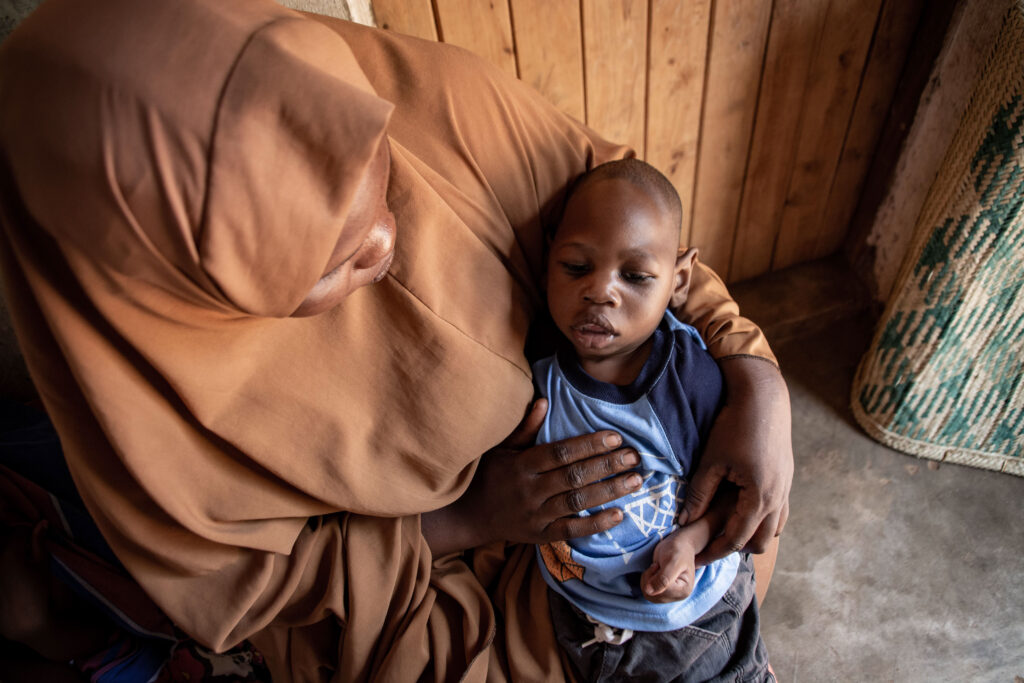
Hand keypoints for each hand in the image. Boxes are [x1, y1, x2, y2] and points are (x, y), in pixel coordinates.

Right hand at [422, 398, 643, 555]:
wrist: (469, 515)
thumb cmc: (489, 475)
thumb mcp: (501, 448)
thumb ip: (525, 428)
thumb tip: (544, 401)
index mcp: (521, 465)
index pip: (560, 453)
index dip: (588, 445)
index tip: (615, 438)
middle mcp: (529, 490)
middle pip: (574, 476)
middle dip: (607, 465)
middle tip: (634, 457)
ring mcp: (535, 515)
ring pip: (577, 502)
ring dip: (609, 491)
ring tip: (635, 481)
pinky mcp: (540, 535)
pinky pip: (571, 530)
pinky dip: (596, 524)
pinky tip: (619, 515)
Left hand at [641, 529, 698, 602]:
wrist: (679, 545)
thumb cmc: (678, 550)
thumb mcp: (672, 561)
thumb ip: (663, 578)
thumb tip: (649, 592)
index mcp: (684, 590)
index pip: (661, 592)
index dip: (654, 577)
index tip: (658, 565)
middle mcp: (677, 596)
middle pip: (653, 595)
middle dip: (649, 578)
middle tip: (656, 565)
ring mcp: (670, 595)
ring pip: (648, 594)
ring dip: (647, 579)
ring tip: (656, 568)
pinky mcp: (663, 592)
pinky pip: (647, 592)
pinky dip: (646, 580)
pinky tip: (654, 572)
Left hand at [681, 358, 792, 564]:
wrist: (763, 399)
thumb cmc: (735, 427)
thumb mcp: (712, 462)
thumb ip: (699, 495)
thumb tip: (684, 522)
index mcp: (760, 498)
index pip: (736, 539)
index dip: (714, 552)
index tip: (696, 559)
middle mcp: (778, 499)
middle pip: (759, 542)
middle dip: (735, 548)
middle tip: (709, 548)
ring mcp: (786, 489)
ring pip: (773, 529)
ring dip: (752, 535)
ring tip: (726, 532)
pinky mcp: (787, 479)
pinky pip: (779, 512)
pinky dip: (763, 520)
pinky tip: (744, 513)